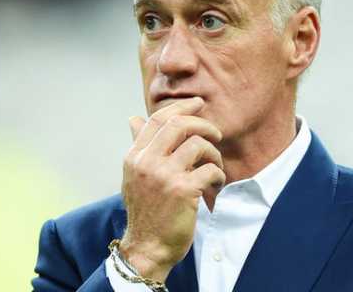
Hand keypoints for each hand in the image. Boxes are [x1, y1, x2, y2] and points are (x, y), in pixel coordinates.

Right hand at [119, 97, 224, 281]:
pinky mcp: (183, 191)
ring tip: (215, 168)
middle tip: (216, 134)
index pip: (157, 120)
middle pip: (179, 125)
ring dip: (214, 154)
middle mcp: (146, 163)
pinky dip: (218, 175)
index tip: (198, 104)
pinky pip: (210, 169)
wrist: (147, 249)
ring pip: (198, 145)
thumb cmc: (146, 212)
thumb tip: (134, 119)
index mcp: (134, 157)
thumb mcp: (136, 177)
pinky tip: (216, 185)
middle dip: (203, 125)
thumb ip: (140, 147)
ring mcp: (164, 176)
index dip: (181, 106)